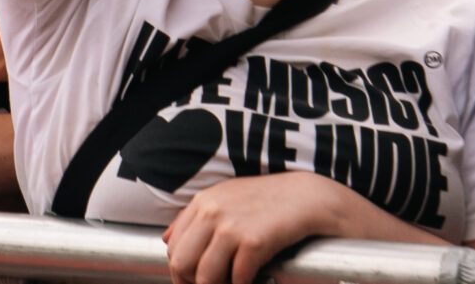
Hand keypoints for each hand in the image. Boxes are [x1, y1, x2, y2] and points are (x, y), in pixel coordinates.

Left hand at [164, 172, 378, 283]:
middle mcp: (211, 212)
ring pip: (205, 277)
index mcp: (202, 203)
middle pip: (181, 264)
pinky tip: (252, 282)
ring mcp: (231, 226)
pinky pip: (236, 279)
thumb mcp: (225, 198)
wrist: (307, 198)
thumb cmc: (268, 201)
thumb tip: (167, 240)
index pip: (173, 247)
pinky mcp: (253, 242)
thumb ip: (195, 217)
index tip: (192, 283)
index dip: (180, 273)